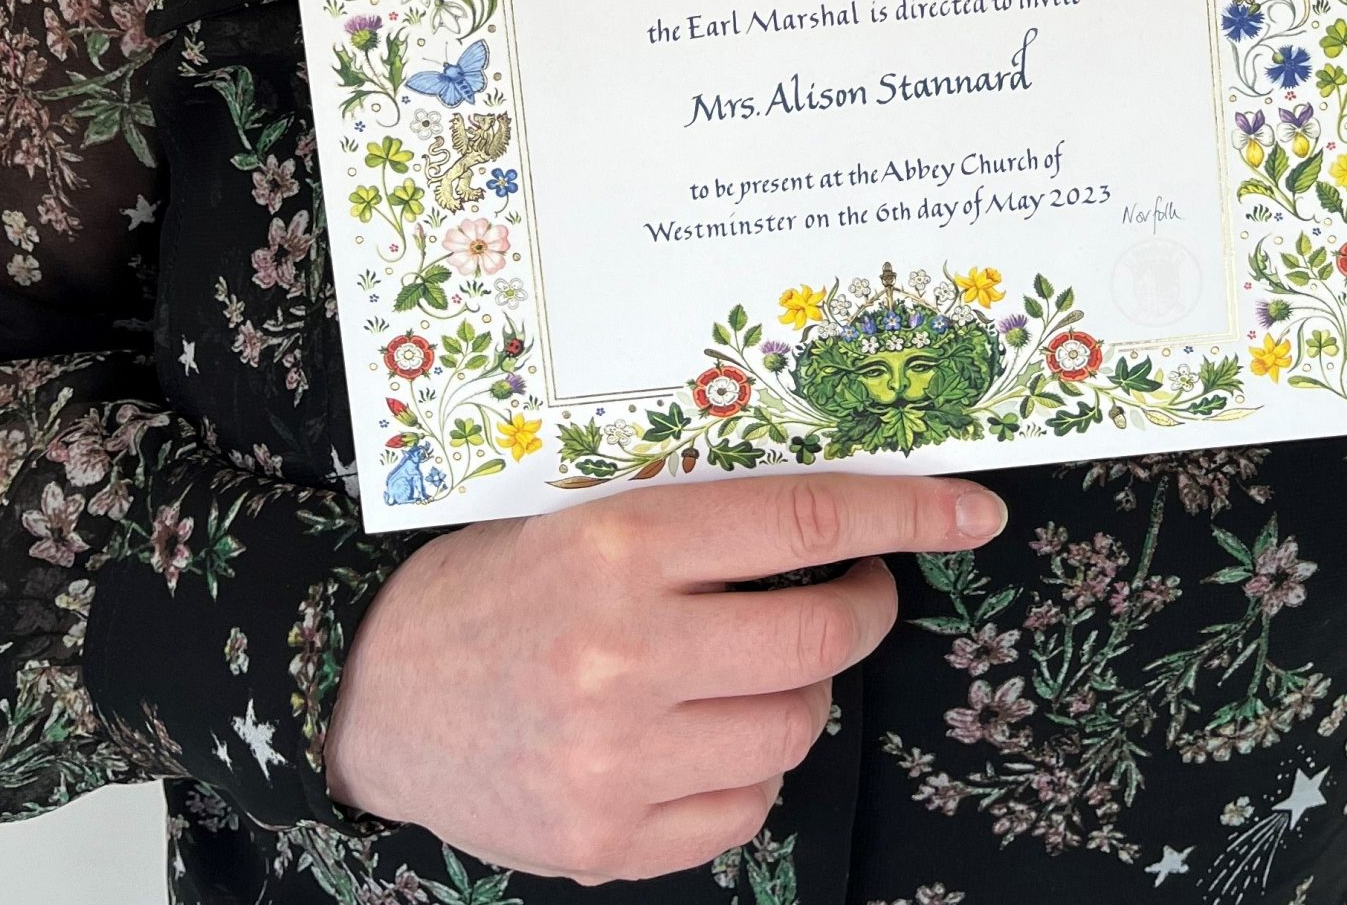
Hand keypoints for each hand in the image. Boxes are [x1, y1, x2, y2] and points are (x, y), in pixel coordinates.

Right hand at [324, 469, 1006, 883]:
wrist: (374, 692)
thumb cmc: (494, 584)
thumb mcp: (586, 513)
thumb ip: (700, 518)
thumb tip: (845, 512)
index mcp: (621, 543)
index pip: (804, 519)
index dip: (904, 509)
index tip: (972, 509)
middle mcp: (625, 649)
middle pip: (820, 634)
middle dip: (866, 607)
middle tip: (857, 589)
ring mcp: (617, 755)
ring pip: (795, 726)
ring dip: (802, 690)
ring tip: (758, 664)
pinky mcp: (607, 837)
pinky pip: (746, 810)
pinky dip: (751, 774)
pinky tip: (707, 736)